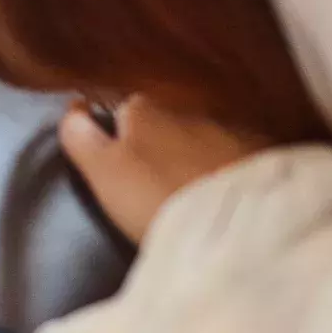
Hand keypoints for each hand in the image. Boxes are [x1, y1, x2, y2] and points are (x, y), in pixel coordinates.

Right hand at [59, 96, 274, 244]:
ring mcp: (225, 129)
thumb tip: (72, 106)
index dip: (112, 140)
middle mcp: (183, 109)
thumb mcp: (104, 171)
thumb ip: (80, 135)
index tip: (113, 169)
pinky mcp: (259, 155)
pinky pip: (231, 157)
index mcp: (141, 110)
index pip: (116, 113)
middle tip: (149, 187)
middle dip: (154, 147)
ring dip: (188, 159)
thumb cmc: (157, 198)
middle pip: (158, 125)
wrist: (243, 226)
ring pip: (195, 140)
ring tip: (186, 194)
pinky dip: (221, 171)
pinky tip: (219, 197)